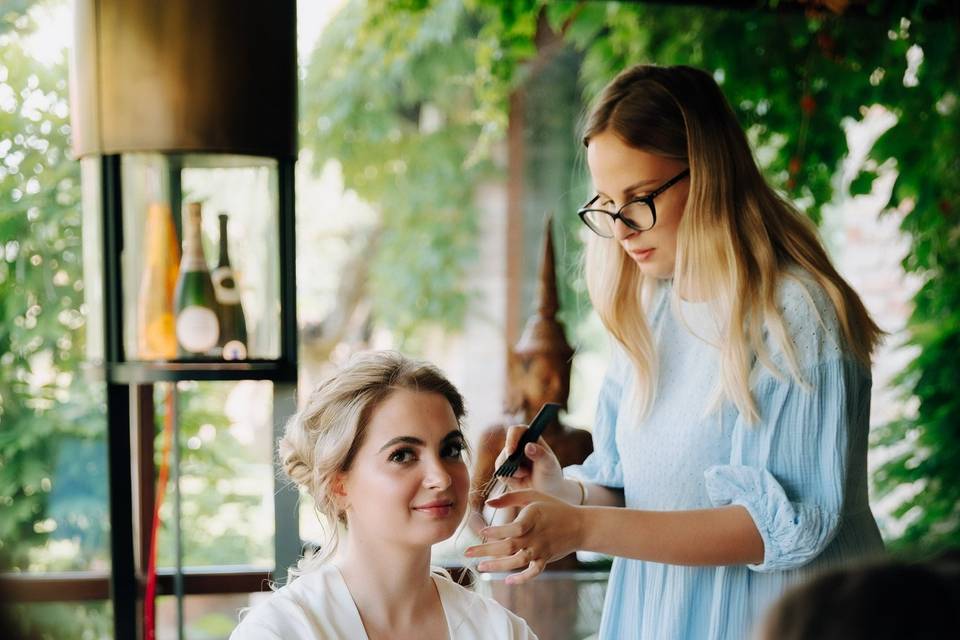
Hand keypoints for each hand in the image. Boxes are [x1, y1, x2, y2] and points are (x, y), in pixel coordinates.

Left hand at [464, 490, 584, 583]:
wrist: (579, 525)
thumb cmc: (553, 507)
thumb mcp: (533, 496)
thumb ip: (510, 497)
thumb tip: (488, 502)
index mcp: (532, 518)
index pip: (513, 528)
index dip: (497, 532)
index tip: (481, 532)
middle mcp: (536, 536)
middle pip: (509, 547)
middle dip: (486, 551)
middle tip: (467, 554)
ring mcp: (541, 550)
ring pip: (517, 562)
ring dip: (498, 566)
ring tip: (481, 567)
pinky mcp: (545, 559)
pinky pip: (533, 573)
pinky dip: (522, 579)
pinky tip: (507, 581)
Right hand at [496, 425, 566, 497]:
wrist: (547, 489)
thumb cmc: (551, 473)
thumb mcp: (549, 465)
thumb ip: (541, 455)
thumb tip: (528, 446)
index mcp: (530, 437)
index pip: (517, 430)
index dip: (512, 438)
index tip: (512, 451)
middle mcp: (518, 444)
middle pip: (506, 447)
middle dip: (510, 459)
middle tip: (518, 469)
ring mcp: (510, 457)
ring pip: (501, 461)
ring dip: (513, 472)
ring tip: (526, 475)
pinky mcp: (505, 469)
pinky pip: (501, 473)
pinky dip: (511, 479)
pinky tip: (521, 480)